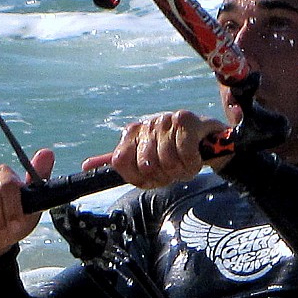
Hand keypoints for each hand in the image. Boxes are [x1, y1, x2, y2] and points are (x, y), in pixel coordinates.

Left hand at [82, 110, 231, 188]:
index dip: (139, 178)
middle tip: (174, 171)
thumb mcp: (145, 159)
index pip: (121, 163)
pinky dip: (192, 163)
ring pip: (167, 160)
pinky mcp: (186, 119)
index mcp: (132, 133)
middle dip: (164, 176)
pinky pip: (185, 153)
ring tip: (187, 165)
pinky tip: (197, 158)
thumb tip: (86, 166)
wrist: (211, 142)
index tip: (153, 177)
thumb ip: (120, 163)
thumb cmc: (177, 152)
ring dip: (181, 171)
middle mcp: (147, 124)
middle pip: (145, 165)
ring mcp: (165, 120)